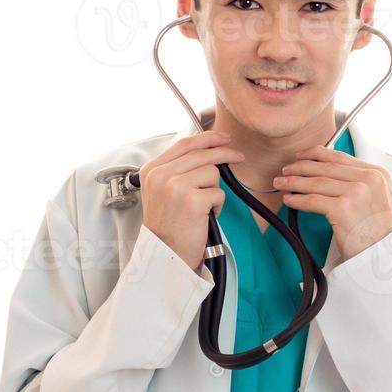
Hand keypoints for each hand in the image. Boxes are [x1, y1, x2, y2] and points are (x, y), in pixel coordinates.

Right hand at [139, 129, 242, 270]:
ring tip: (204, 207)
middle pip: (202, 154)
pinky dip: (217, 206)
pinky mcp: (192, 200)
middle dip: (225, 153)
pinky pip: (218, 193)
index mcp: (152, 170)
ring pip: (212, 172)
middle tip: (239, 156)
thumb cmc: (168, 225)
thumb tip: (207, 149)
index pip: (184, 144)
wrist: (166, 254)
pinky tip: (206, 217)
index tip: (224, 138)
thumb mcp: (161, 191)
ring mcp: (175, 187)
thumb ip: (177, 169)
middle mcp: (160, 175)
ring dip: (214, 190)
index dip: (207, 138)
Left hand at [273, 145, 391, 260]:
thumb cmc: (376, 232)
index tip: (300, 156)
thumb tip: (324, 171)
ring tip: (281, 184)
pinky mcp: (343, 208)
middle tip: (285, 170)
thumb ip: (358, 182)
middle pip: (326, 168)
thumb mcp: (376, 198)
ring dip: (294, 182)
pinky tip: (289, 200)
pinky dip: (297, 199)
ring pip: (317, 183)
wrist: (382, 255)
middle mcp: (369, 179)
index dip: (316, 154)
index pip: (340, 157)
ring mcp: (356, 192)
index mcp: (377, 173)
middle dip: (300, 167)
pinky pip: (313, 200)